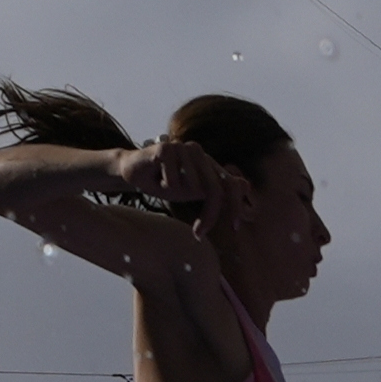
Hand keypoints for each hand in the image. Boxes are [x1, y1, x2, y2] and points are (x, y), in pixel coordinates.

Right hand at [110, 137, 233, 225]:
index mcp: (208, 164)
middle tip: (198, 234)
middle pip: (214, 189)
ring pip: (191, 187)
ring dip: (175, 194)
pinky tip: (154, 177)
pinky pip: (172, 181)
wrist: (134, 170)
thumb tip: (247, 185)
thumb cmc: (165, 182)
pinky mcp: (166, 148)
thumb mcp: (192, 192)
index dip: (235, 205)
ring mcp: (183, 147)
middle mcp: (199, 153)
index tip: (234, 228)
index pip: (230, 184)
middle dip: (209, 215)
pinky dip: (163, 186)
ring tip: (163, 186)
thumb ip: (217, 190)